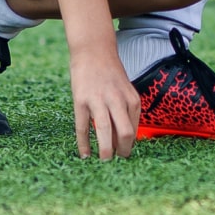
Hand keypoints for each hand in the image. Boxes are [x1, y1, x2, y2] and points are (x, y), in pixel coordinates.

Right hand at [68, 40, 140, 159]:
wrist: (93, 51)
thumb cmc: (110, 75)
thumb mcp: (125, 92)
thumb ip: (126, 112)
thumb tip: (125, 139)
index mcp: (132, 99)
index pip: (133, 130)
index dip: (129, 146)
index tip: (123, 154)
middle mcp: (117, 100)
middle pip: (124, 133)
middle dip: (121, 152)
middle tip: (116, 162)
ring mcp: (98, 100)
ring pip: (104, 132)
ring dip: (105, 151)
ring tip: (103, 162)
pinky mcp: (81, 101)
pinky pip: (83, 127)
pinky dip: (84, 144)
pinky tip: (85, 154)